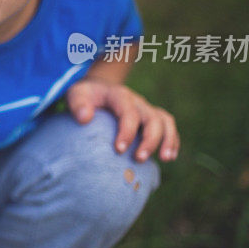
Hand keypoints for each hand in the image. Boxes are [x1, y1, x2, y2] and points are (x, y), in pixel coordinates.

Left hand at [65, 77, 179, 161]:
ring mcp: (145, 108)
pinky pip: (168, 126)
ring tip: (165, 159)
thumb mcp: (76, 94)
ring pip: (164, 121)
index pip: (127, 111)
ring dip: (167, 140)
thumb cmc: (85, 96)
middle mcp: (136, 101)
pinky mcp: (151, 116)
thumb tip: (84, 119)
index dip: (126, 131)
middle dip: (149, 139)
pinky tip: (169, 157)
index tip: (118, 149)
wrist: (96, 88)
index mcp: (118, 95)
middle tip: (138, 159)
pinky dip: (172, 140)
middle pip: (151, 117)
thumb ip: (78, 104)